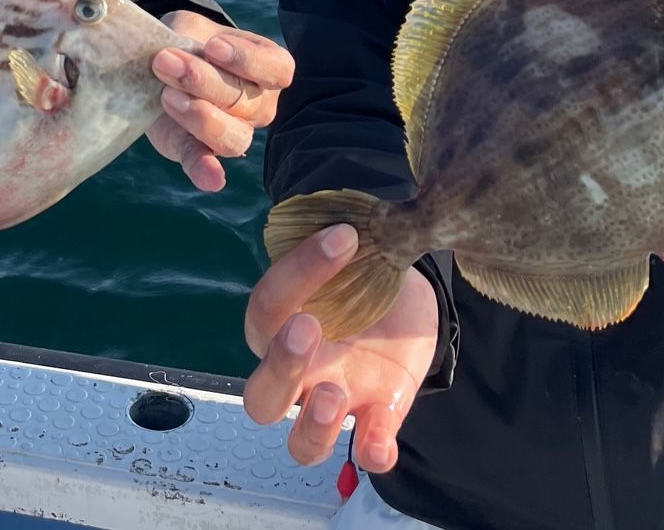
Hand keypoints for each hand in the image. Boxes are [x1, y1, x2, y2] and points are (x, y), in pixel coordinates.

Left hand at [148, 12, 294, 191]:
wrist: (162, 63)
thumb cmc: (187, 40)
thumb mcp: (190, 28)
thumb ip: (186, 39)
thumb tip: (172, 52)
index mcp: (268, 67)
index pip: (276, 69)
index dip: (246, 60)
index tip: (212, 46)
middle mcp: (259, 104)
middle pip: (245, 101)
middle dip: (204, 81)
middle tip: (165, 61)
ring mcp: (234, 131)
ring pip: (233, 136)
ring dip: (200, 118)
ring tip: (166, 95)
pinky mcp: (198, 150)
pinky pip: (205, 163)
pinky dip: (206, 171)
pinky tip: (209, 177)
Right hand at [243, 224, 437, 473]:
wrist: (401, 299)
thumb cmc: (359, 270)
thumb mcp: (351, 252)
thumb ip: (345, 242)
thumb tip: (364, 212)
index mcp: (279, 324)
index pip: (269, 305)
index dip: (298, 271)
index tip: (344, 238)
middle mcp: (297, 373)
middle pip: (262, 395)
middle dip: (280, 366)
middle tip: (308, 329)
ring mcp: (335, 401)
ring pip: (302, 443)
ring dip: (313, 425)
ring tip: (337, 395)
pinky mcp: (377, 417)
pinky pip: (366, 450)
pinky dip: (372, 450)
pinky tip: (381, 441)